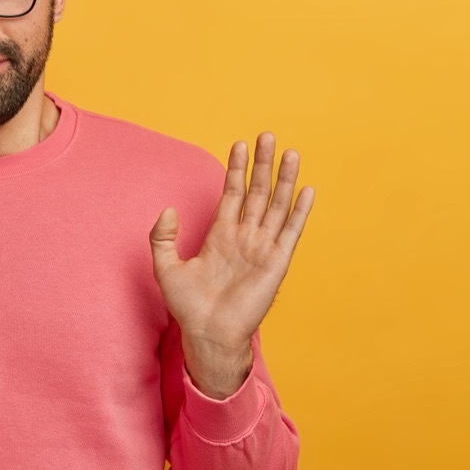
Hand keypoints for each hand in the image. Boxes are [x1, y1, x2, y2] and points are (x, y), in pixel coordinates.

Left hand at [150, 132, 313, 397]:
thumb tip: (168, 210)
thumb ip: (162, 237)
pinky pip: (290, 232)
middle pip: (257, 192)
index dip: (235, 169)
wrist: (207, 334)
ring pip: (276, 205)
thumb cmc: (188, 306)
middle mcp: (244, 237)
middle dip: (262, 164)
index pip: (232, 193)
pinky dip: (299, 211)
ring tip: (290, 152)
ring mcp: (261, 248)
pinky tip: (307, 190)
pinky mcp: (276, 262)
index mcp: (220, 235)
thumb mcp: (165, 267)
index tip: (239, 144)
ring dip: (284, 179)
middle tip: (266, 135)